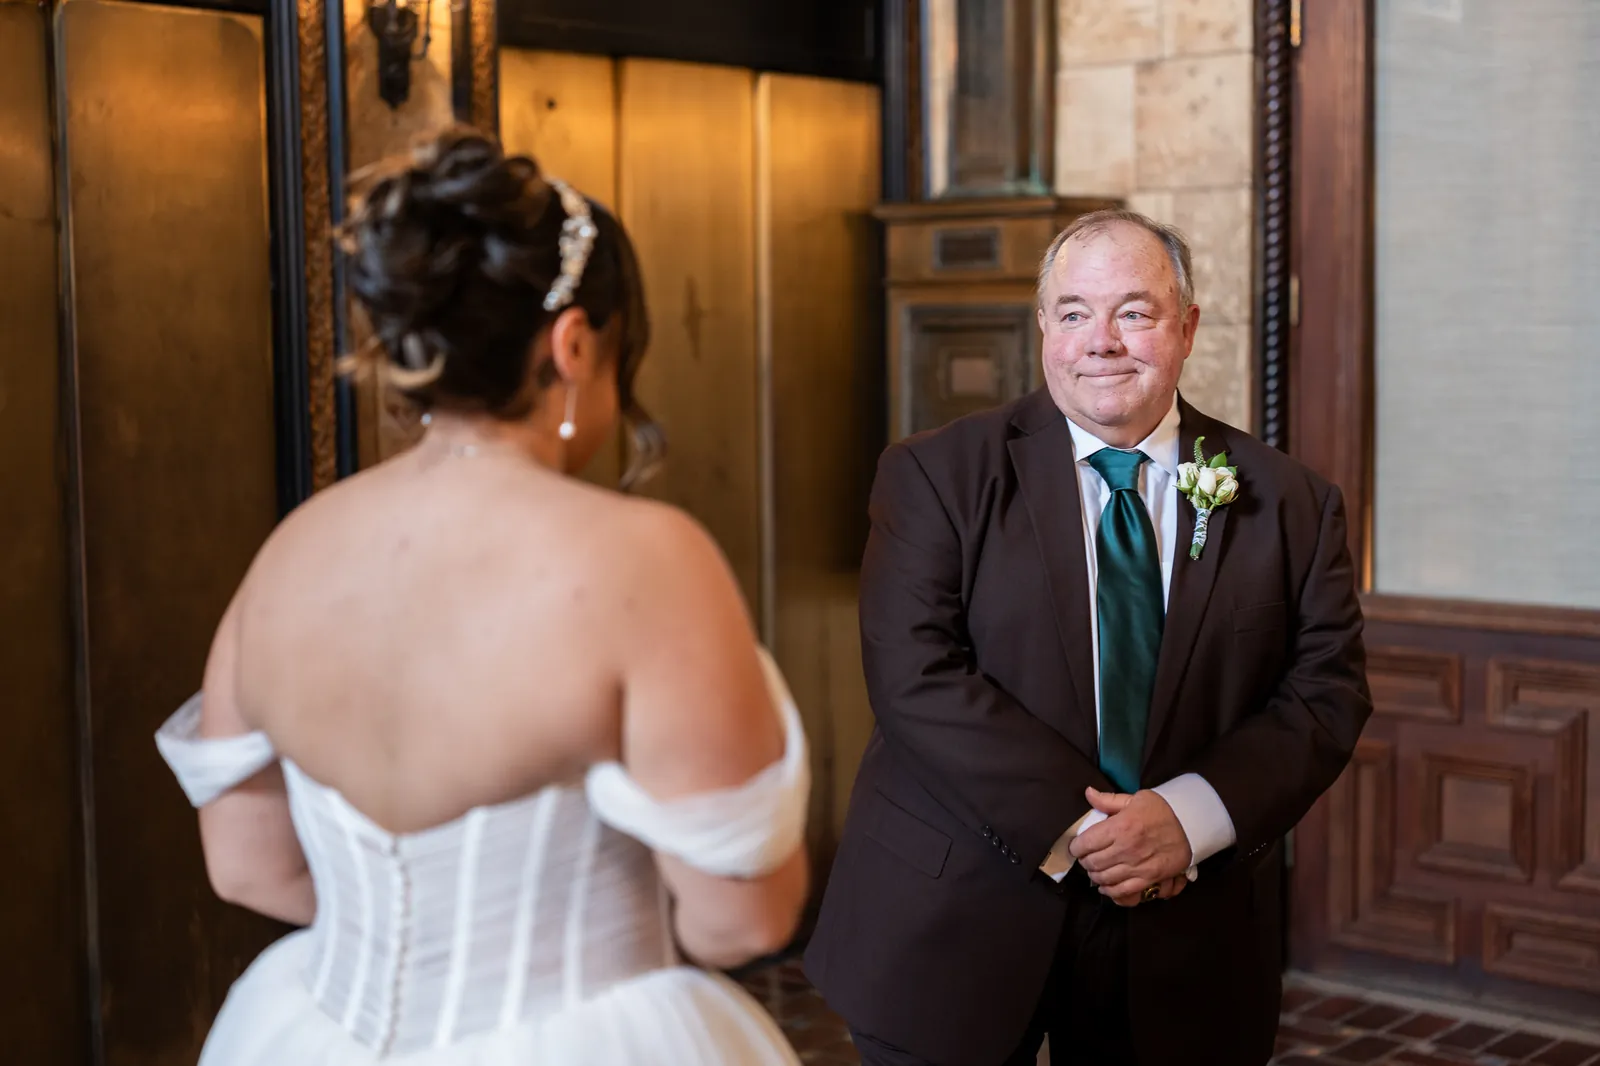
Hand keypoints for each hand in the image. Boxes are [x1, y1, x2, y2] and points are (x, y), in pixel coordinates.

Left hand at [1069, 787, 1192, 902]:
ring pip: (1104, 878)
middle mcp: (1125, 849)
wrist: (1192, 825)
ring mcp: (1137, 866)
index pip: (1086, 842)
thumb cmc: (1162, 809)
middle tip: (1085, 857)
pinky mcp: (1149, 879)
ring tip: (1095, 870)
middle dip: (1084, 861)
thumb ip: (1109, 800)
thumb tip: (1088, 793)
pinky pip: (1123, 891)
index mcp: (1120, 827)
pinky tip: (1106, 887)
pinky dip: (1110, 891)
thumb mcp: (1135, 799)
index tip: (1076, 846)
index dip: (1076, 846)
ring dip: (1095, 875)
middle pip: (1093, 862)